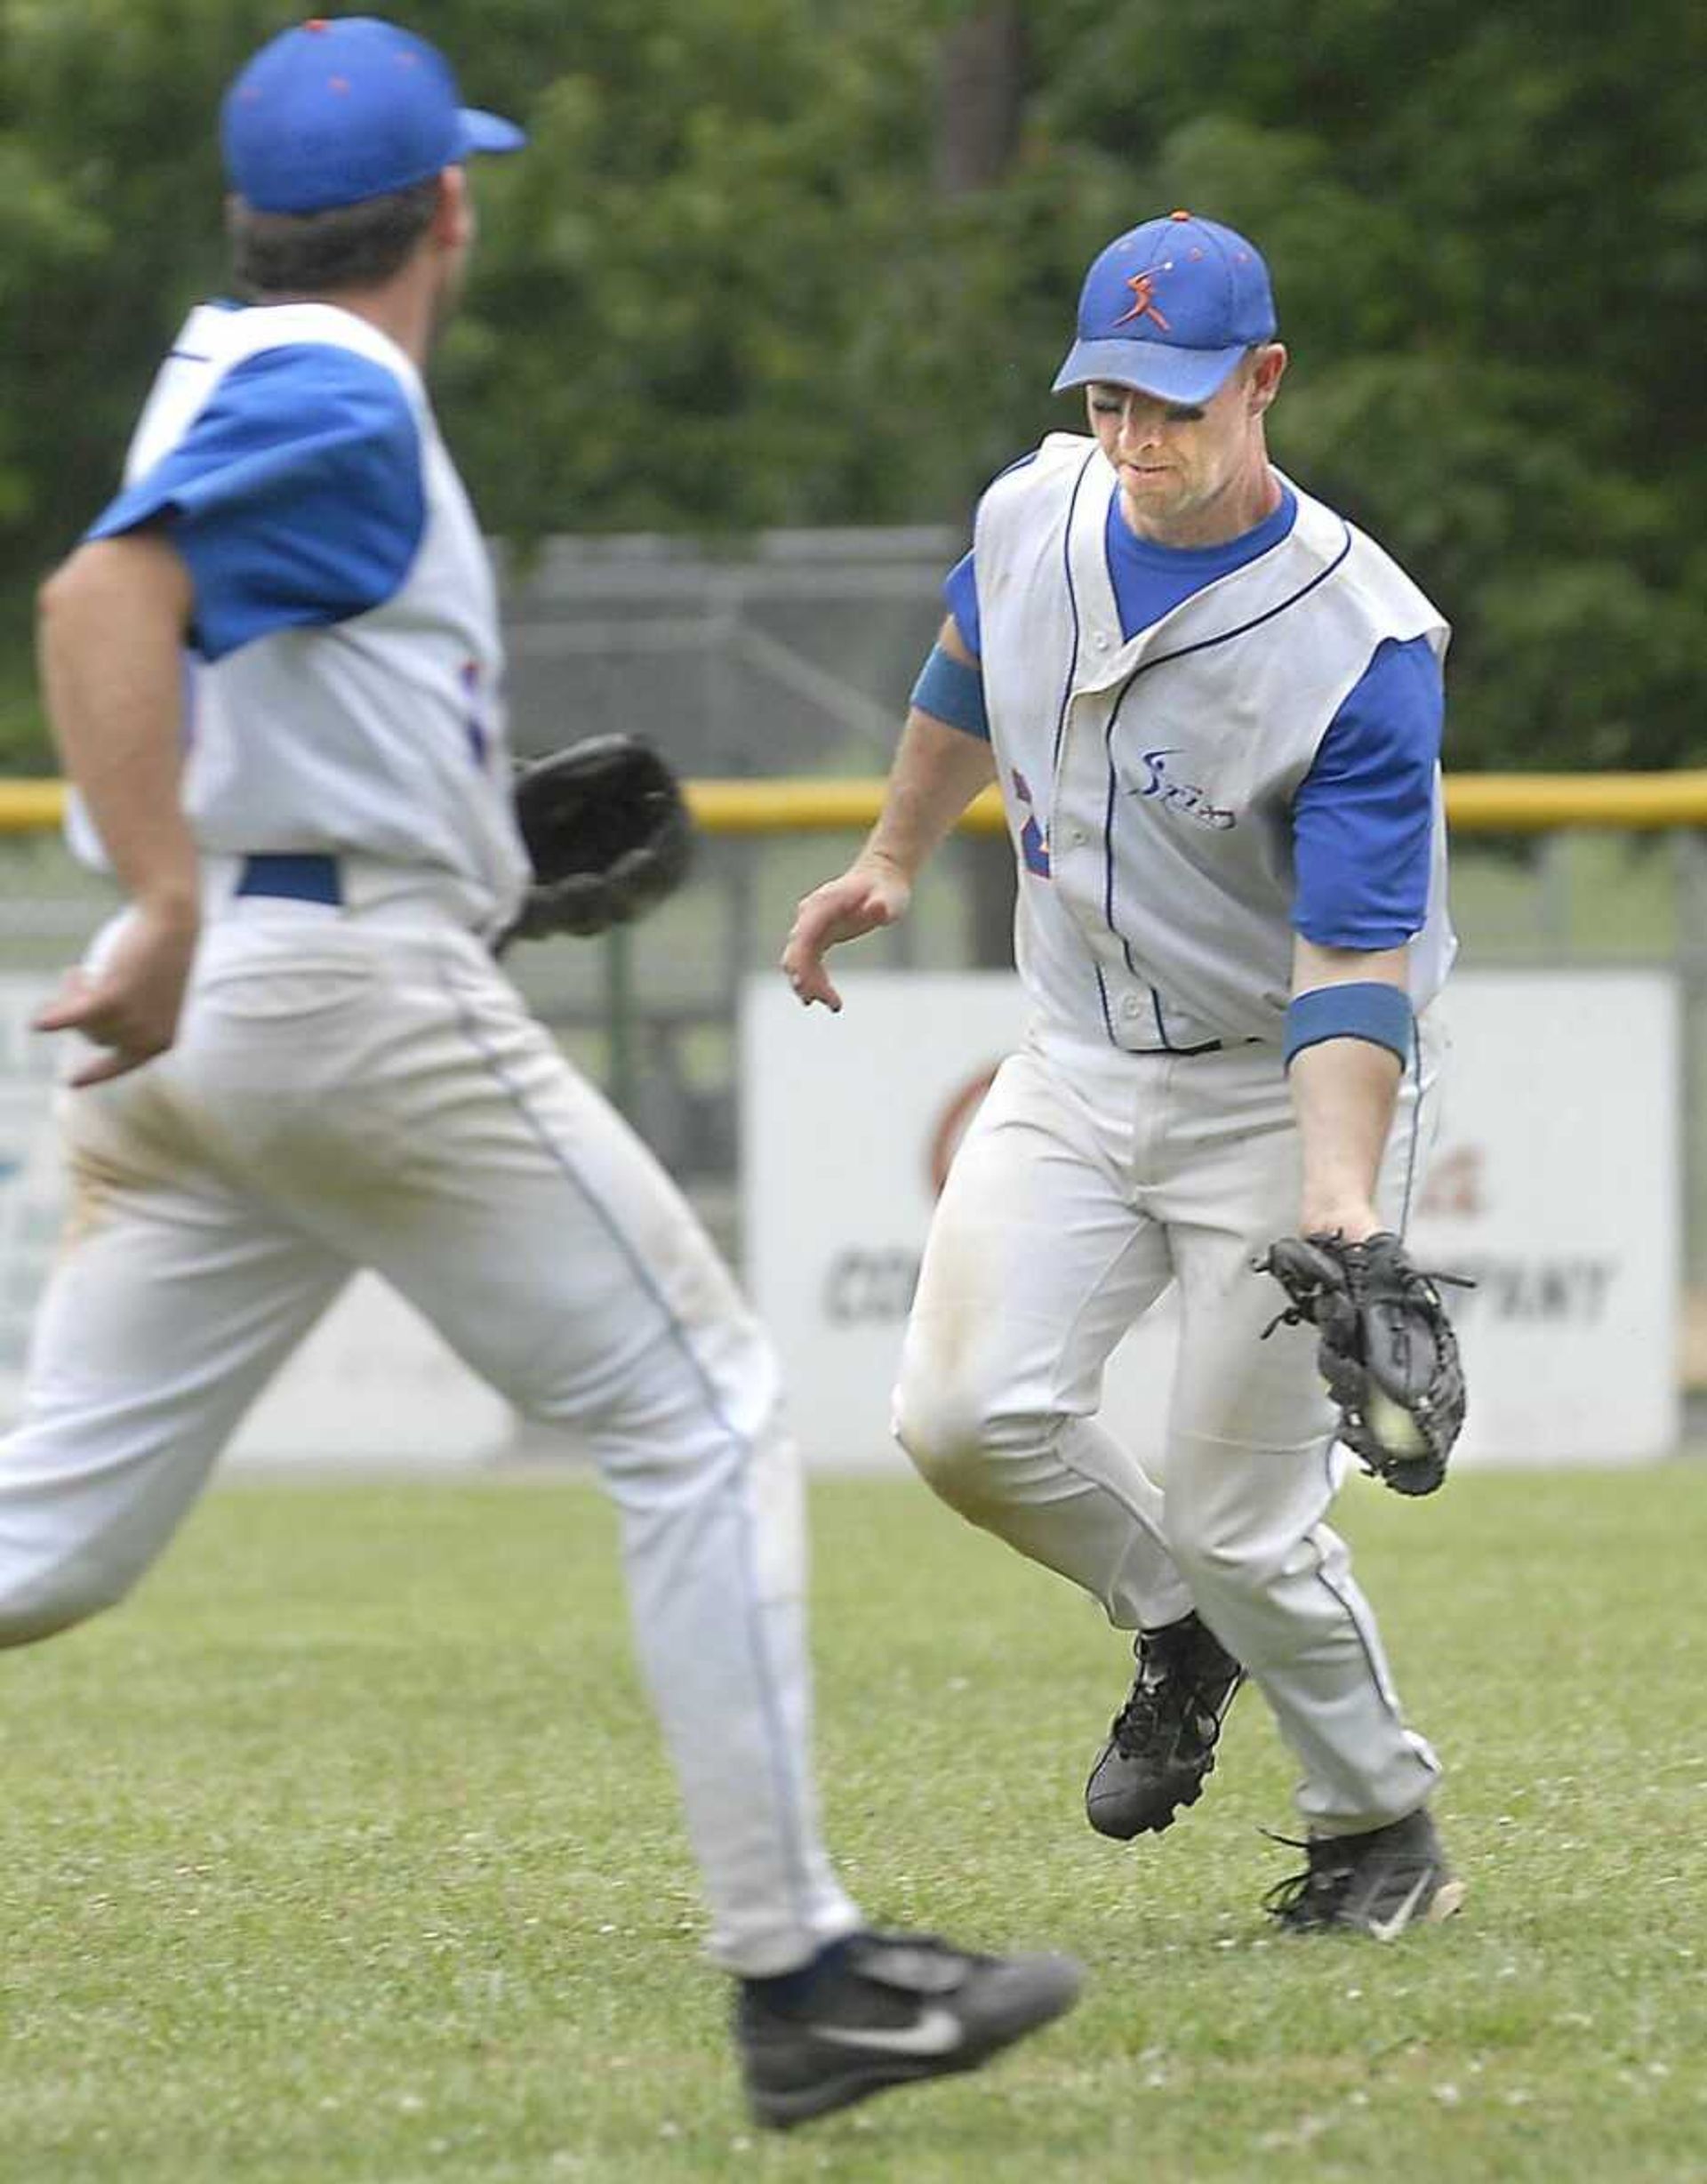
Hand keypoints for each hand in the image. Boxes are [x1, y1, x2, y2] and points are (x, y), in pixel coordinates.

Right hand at [34, 901, 198, 1086]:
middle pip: (93, 1037)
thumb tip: (86, 1026)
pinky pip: (72, 1016)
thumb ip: (126, 1018)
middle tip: (76, 975)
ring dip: (71, 993)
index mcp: (161, 1042)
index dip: (95, 1073)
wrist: (172, 925)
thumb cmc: (161, 956)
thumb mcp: (149, 996)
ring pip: (81, 1022)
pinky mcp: (112, 1001)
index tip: (70, 1082)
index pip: (122, 1066)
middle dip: (79, 1009)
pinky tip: (36, 1023)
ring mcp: (131, 1022)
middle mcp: (147, 1039)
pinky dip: (53, 1019)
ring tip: (76, 970)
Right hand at [780, 861, 911, 1011]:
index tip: (811, 990)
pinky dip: (812, 979)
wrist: (881, 877)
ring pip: (798, 960)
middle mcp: (810, 914)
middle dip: (807, 981)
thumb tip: (877, 909)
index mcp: (822, 905)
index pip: (803, 938)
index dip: (801, 965)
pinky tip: (824, 997)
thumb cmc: (886, 888)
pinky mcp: (818, 934)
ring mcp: (812, 924)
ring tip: (833, 1005)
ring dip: (808, 984)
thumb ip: (882, 904)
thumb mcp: (889, 897)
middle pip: (797, 953)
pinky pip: (807, 960)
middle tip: (832, 1003)